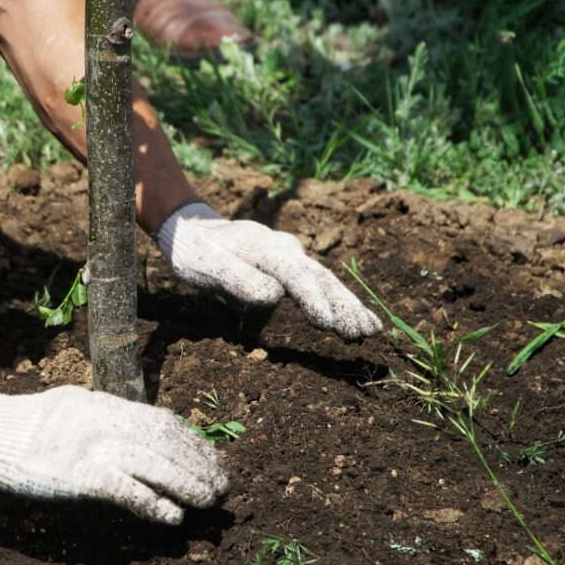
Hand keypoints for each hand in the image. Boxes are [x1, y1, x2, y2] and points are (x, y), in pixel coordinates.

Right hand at [0, 386, 227, 523]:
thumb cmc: (32, 421)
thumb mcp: (78, 404)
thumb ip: (110, 414)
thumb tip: (140, 423)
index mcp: (109, 405)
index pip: (164, 421)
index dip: (193, 441)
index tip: (211, 457)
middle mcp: (109, 423)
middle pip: (167, 443)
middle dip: (198, 463)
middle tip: (220, 483)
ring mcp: (96, 449)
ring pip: (156, 465)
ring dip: (187, 484)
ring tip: (209, 499)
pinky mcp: (82, 477)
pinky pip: (127, 491)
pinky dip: (153, 503)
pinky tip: (172, 515)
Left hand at [155, 202, 382, 339]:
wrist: (194, 231)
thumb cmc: (197, 252)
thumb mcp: (206, 266)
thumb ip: (237, 279)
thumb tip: (272, 295)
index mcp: (264, 247)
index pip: (295, 274)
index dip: (312, 298)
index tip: (327, 323)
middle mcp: (285, 249)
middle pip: (320, 278)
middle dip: (342, 306)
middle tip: (361, 333)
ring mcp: (292, 257)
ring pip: (326, 282)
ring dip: (348, 307)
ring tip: (371, 331)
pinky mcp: (292, 268)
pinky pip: (321, 286)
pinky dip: (341, 304)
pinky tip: (359, 321)